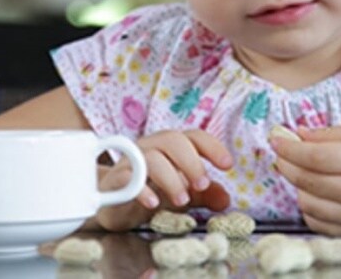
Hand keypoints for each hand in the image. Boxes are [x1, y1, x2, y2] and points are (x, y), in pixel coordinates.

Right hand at [96, 129, 232, 230]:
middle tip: (203, 185)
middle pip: (174, 140)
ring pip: (152, 157)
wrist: (113, 204)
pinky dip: (141, 189)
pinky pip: (127, 177)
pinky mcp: (116, 178)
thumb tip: (226, 199)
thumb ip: (203, 195)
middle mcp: (153, 146)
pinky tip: (153, 203)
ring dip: (171, 178)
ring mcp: (132, 160)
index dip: (212, 147)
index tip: (227, 165)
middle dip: (192, 162)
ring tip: (182, 201)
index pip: (194, 137)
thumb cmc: (151, 191)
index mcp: (172, 146)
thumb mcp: (181, 193)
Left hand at [271, 123, 340, 235]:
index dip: (289, 149)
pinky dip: (307, 206)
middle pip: (307, 180)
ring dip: (296, 185)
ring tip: (300, 171)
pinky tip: (311, 191)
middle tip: (282, 154)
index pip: (314, 157)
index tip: (276, 140)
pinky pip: (317, 222)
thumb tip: (297, 134)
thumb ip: (329, 134)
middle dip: (287, 164)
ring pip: (307, 203)